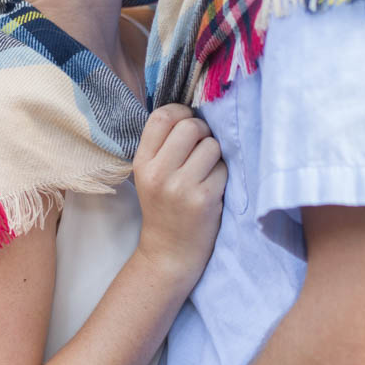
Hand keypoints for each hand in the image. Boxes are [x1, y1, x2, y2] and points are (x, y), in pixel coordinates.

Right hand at [133, 104, 226, 284]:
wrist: (169, 253)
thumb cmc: (163, 208)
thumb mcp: (150, 175)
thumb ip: (163, 146)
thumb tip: (191, 112)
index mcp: (142, 162)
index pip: (162, 117)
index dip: (181, 112)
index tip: (188, 122)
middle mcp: (159, 172)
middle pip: (191, 126)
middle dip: (203, 131)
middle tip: (201, 147)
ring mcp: (181, 186)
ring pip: (211, 145)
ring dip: (214, 155)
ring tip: (205, 172)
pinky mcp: (204, 199)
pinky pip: (223, 168)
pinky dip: (221, 175)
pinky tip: (212, 189)